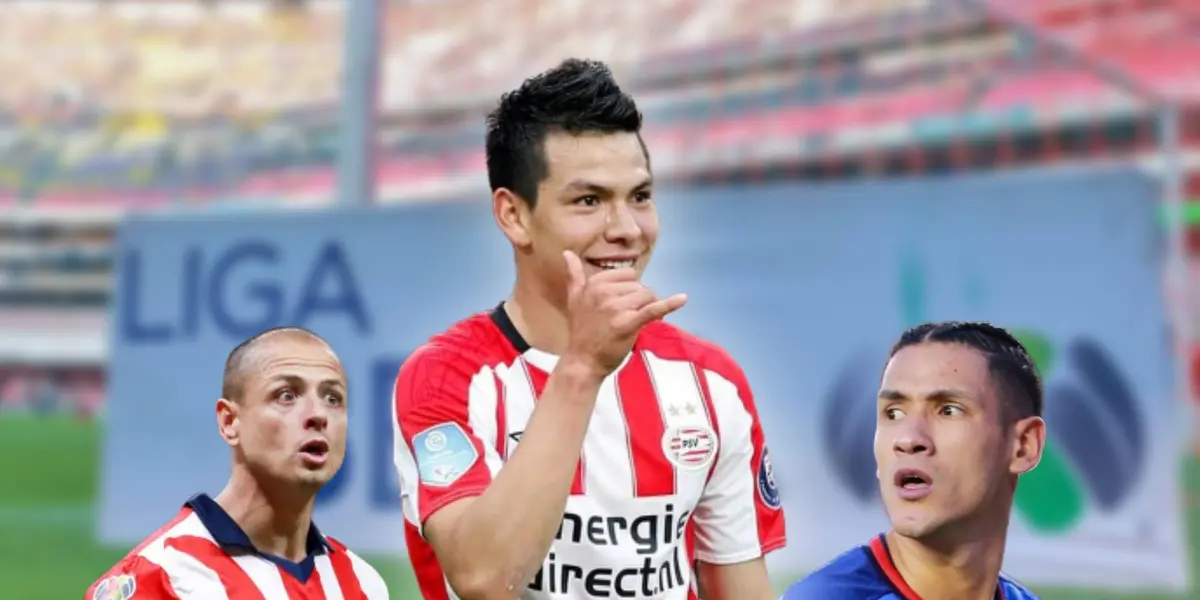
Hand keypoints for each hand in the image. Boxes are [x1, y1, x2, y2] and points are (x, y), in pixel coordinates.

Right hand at [561, 250, 686, 376]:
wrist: (582, 362)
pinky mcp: (628, 323)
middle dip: (640, 301)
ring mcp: (616, 307)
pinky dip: (669, 303)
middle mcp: (605, 292)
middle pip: (639, 286)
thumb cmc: (581, 331)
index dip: (630, 290)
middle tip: (628, 318)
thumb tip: (567, 252)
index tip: (624, 304)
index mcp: (594, 283)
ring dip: (648, 309)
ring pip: (648, 297)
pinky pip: (652, 309)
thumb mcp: (573, 299)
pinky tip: (683, 299)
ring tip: (636, 323)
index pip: (628, 275)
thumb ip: (573, 275)